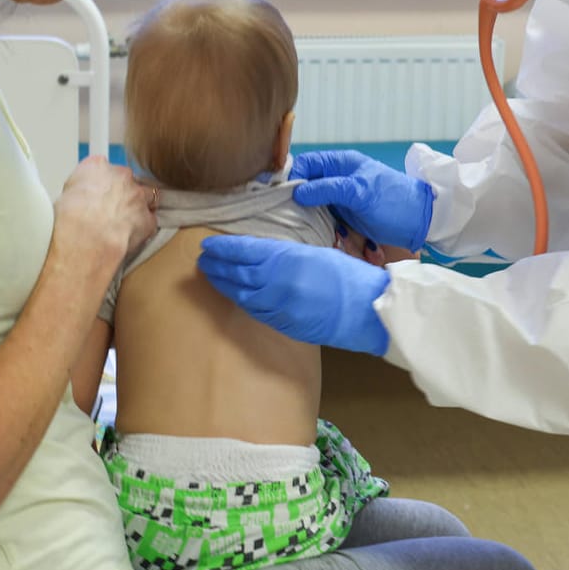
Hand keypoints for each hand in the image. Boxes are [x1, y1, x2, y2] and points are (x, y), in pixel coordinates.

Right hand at [54, 157, 156, 267]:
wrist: (85, 238)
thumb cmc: (69, 219)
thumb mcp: (63, 195)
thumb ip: (78, 188)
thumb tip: (78, 197)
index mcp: (97, 166)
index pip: (104, 168)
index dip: (102, 184)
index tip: (99, 193)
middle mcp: (120, 176)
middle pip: (126, 181)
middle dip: (121, 194)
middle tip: (109, 211)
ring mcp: (137, 196)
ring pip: (145, 197)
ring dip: (136, 207)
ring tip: (122, 223)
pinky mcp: (148, 219)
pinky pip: (149, 221)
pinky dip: (142, 228)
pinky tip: (129, 236)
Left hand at [197, 236, 391, 355]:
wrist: (366, 310)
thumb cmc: (347, 275)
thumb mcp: (314, 252)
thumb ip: (285, 253)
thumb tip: (261, 252)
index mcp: (286, 259)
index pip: (244, 251)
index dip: (223, 248)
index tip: (207, 245)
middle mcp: (276, 283)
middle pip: (237, 273)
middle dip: (217, 266)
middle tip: (203, 260)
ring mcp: (278, 306)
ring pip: (242, 294)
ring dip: (224, 284)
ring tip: (212, 275)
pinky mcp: (283, 324)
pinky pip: (255, 311)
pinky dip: (241, 301)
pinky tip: (235, 295)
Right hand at [292, 150, 433, 251]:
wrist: (419, 222)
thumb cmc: (392, 201)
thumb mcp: (360, 192)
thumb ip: (329, 189)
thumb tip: (297, 191)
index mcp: (341, 163)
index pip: (307, 163)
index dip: (293, 176)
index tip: (282, 195)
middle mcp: (337, 178)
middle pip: (305, 183)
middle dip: (294, 196)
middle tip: (283, 213)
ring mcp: (340, 197)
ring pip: (311, 201)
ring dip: (302, 212)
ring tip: (292, 224)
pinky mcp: (344, 215)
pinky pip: (321, 216)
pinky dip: (313, 222)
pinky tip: (307, 231)